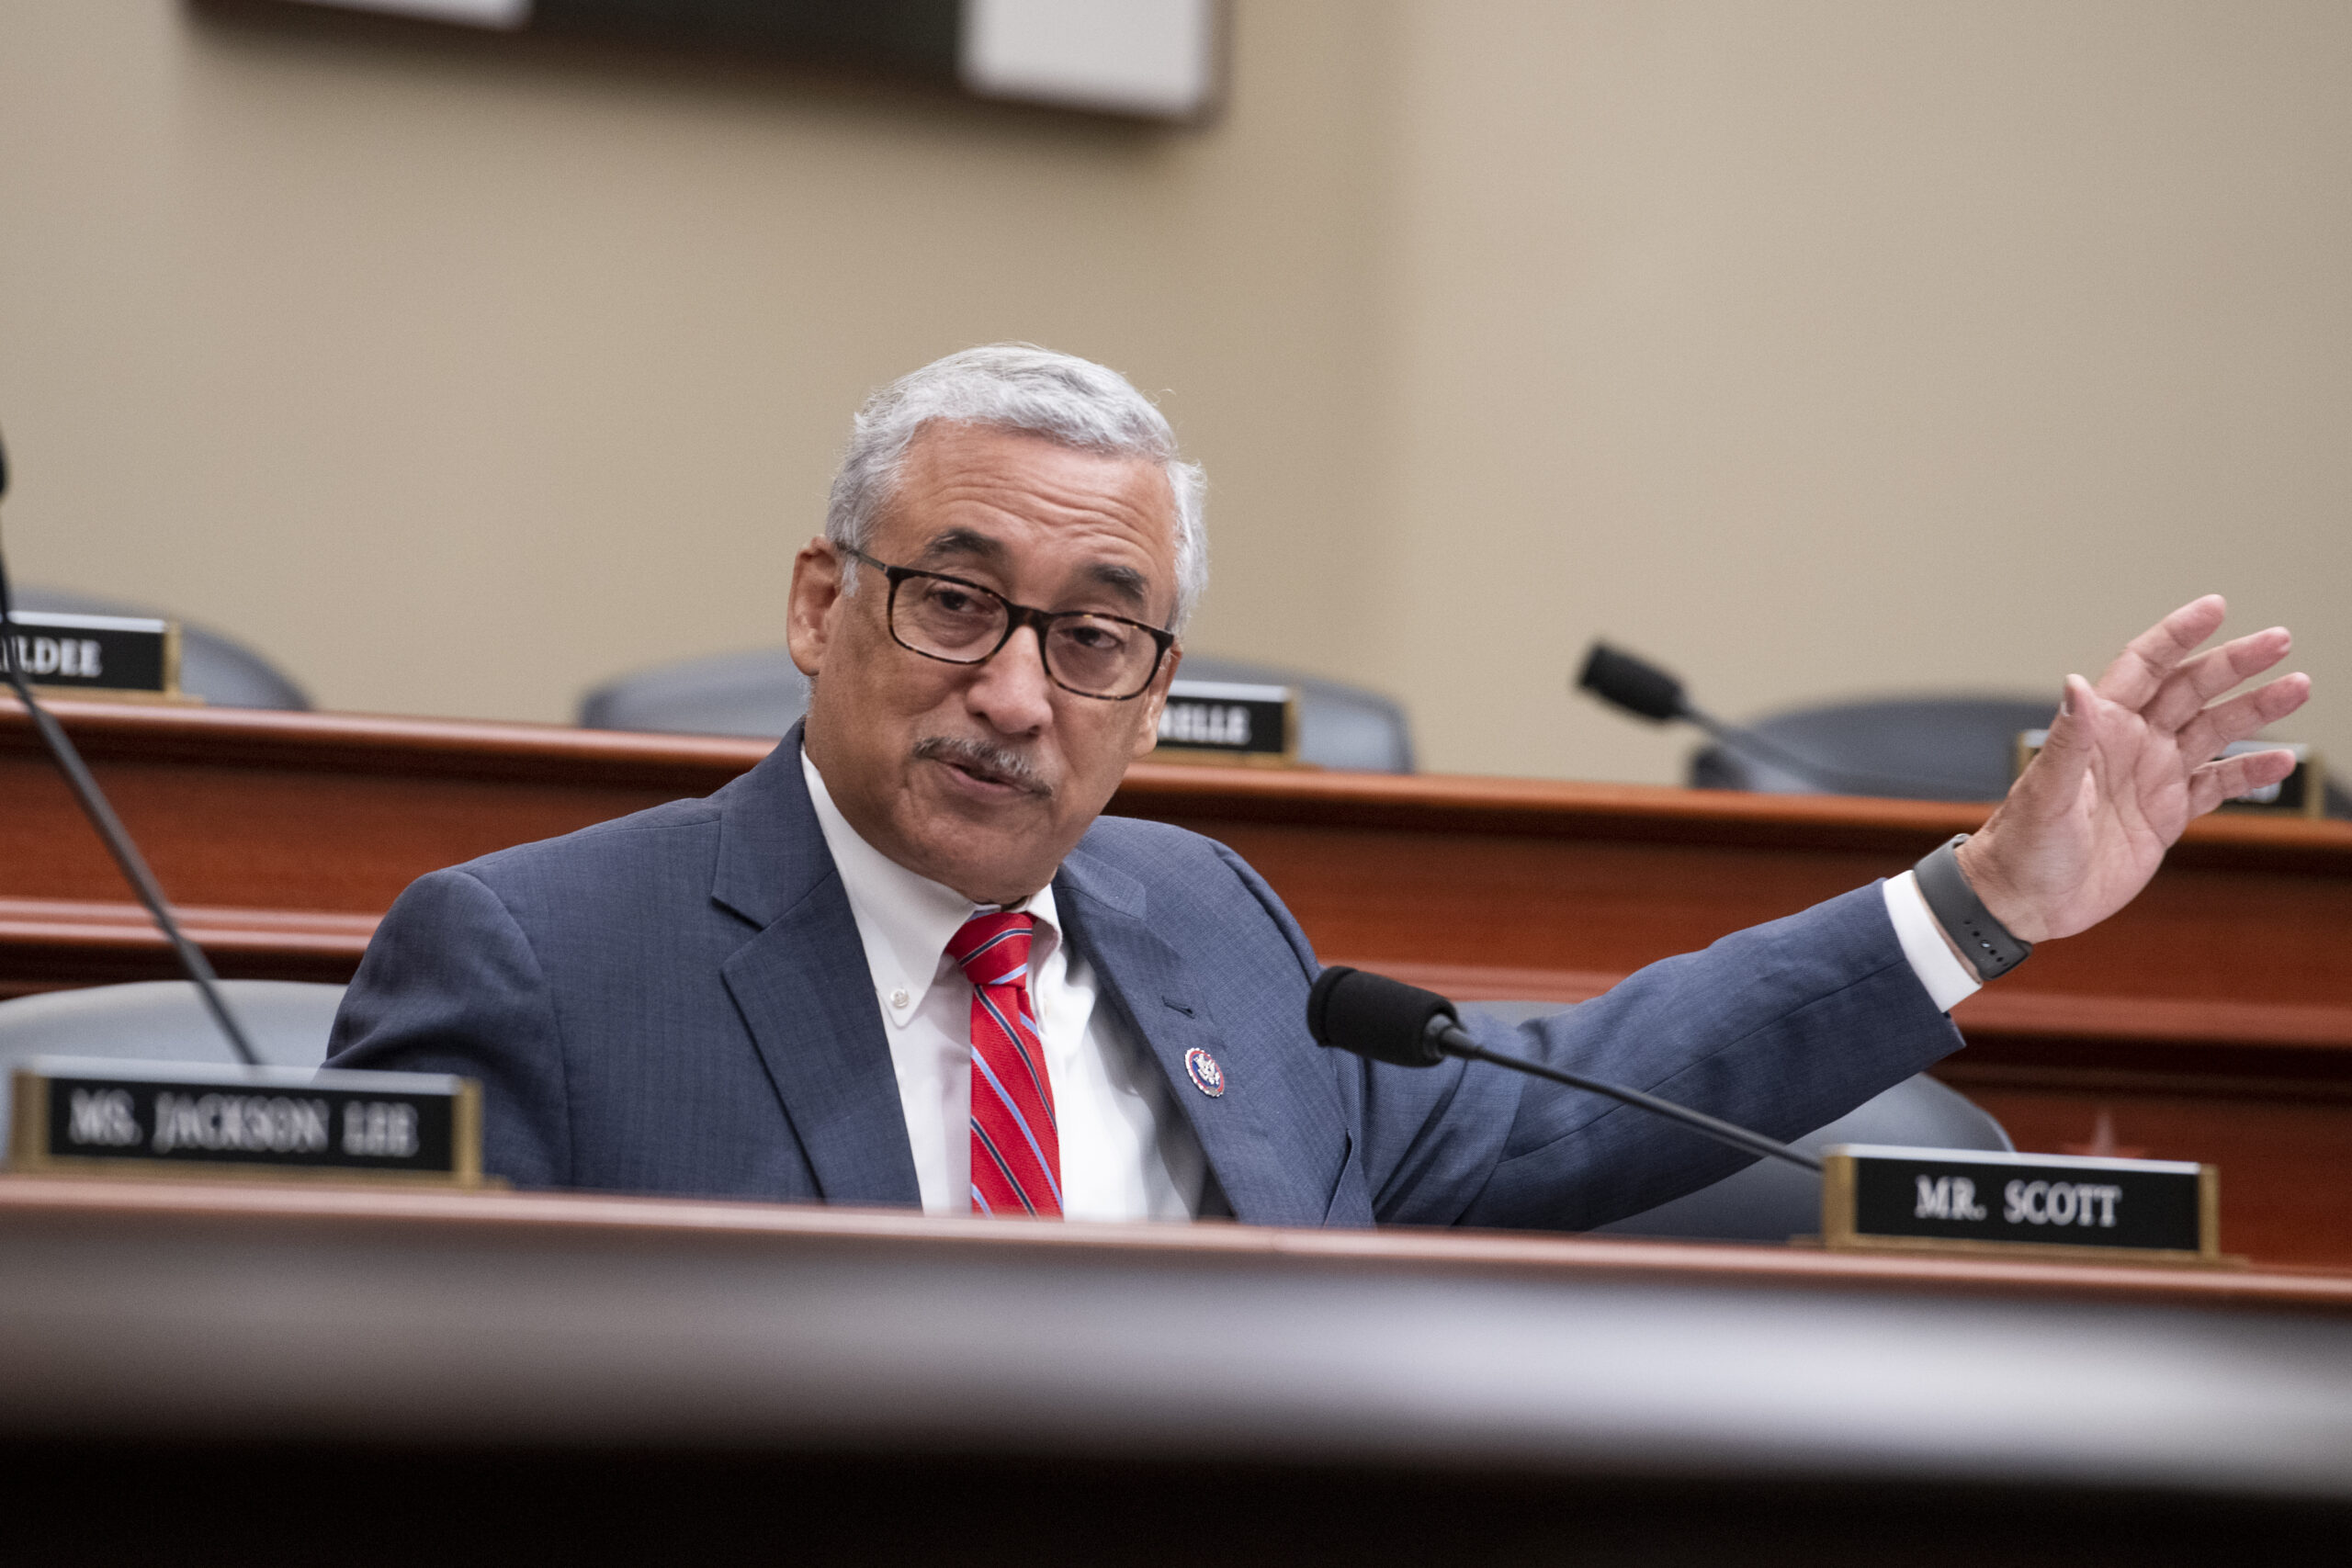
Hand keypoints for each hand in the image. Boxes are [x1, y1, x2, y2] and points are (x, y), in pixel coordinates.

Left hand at [1958, 595, 2309, 944]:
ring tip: (2297, 687)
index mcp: (2100, 729)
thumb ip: (2067, 739)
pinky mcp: (2166, 815)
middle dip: (2234, 664)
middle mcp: (2130, 745)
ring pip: (2212, 731)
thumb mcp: (2045, 792)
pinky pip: (2216, 786)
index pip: (2145, 666)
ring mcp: (2151, 778)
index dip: (2177, 635)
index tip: (2215, 608)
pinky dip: (2250, 773)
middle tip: (2279, 641)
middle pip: (2191, 690)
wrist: (2026, 901)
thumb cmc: (2022, 846)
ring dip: (2253, 710)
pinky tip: (2281, 759)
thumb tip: (2076, 684)